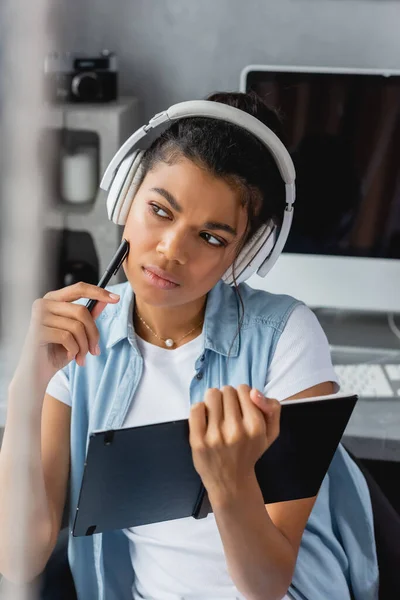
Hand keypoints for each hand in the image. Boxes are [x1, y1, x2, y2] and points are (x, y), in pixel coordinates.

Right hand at [14, 282, 119, 388]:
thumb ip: (89, 315)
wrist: (36, 373)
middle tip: (95, 350)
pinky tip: (70, 356)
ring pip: (76, 326)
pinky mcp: (36, 331)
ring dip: (84, 345)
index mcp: (53, 300)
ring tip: (81, 356)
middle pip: (82, 311)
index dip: (99, 292)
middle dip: (93, 333)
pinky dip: (74, 350)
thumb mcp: (77, 332)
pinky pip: (67, 337)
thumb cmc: (56, 351)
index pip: (79, 288)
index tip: (116, 298)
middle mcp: (43, 304)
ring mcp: (38, 317)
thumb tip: (105, 301)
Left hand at [189, 384, 280, 505]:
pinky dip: (200, 409)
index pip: (245, 389)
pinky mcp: (197, 441)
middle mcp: (236, 431)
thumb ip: (272, 408)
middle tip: (228, 412)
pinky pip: (196, 408)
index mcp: (255, 427)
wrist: (231, 482)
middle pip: (227, 390)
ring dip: (214, 400)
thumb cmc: (250, 452)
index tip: (241, 407)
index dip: (242, 395)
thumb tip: (253, 391)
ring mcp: (215, 436)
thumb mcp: (271, 432)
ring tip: (216, 413)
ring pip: (212, 395)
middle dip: (228, 397)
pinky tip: (205, 419)